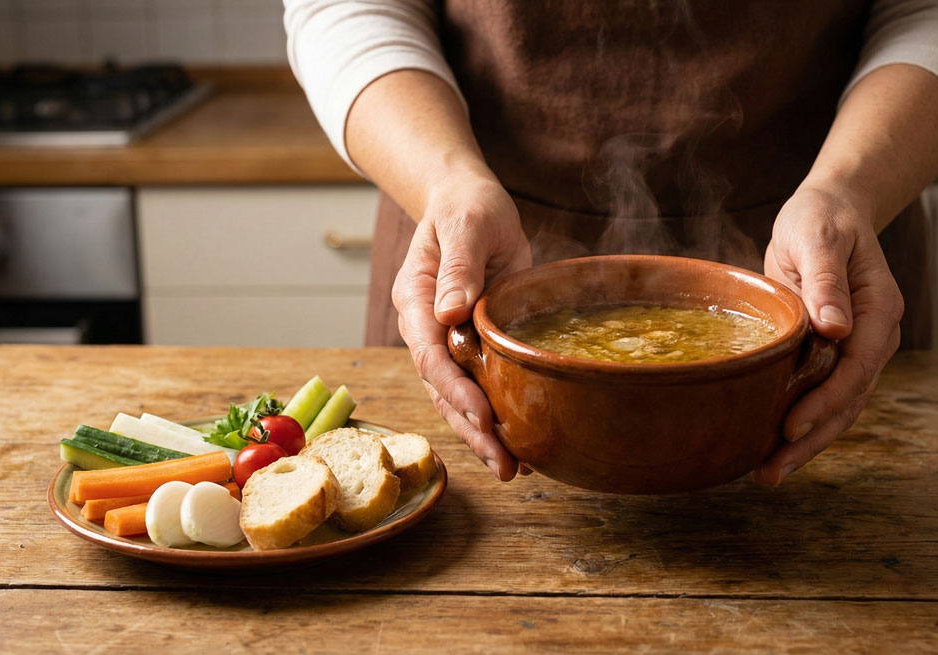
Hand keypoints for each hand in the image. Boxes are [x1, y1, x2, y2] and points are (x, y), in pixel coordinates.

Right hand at [392, 173, 531, 480]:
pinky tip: (522, 443)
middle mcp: (426, 328)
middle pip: (442, 389)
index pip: (430, 355)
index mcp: (416, 300)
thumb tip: (451, 313)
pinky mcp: (471, 345)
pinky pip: (478, 386)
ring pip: (457, 397)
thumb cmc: (467, 208)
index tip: (483, 417)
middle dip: (470, 429)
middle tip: (503, 464)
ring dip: (482, 434)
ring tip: (514, 468)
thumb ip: (459, 267)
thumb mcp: (467, 226)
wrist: (468, 203)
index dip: (455, 390)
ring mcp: (447, 340)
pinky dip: (496, 416)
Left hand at [752, 183, 904, 484]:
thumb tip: (835, 328)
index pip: (856, 369)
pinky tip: (768, 447)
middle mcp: (874, 337)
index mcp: (879, 310)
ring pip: (837, 408)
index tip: (791, 429)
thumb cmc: (821, 220)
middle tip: (770, 472)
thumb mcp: (819, 239)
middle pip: (849, 401)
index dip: (825, 403)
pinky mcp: (833, 355)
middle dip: (811, 440)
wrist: (829, 211)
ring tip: (766, 474)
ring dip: (805, 443)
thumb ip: (827, 281)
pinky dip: (799, 423)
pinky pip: (821, 396)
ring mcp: (857, 349)